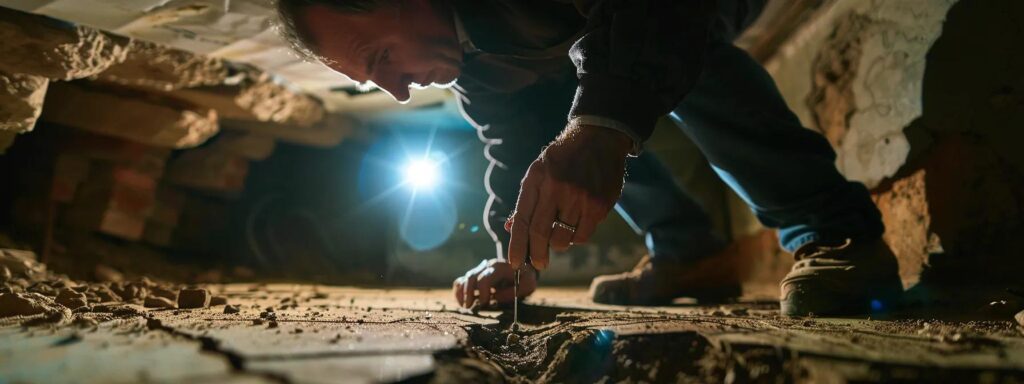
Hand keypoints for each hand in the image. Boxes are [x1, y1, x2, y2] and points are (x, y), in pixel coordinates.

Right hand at [453, 259, 536, 308]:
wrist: (523, 270)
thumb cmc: (525, 278)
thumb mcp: (528, 284)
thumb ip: (514, 291)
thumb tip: (495, 297)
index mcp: (499, 267)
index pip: (485, 277)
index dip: (482, 292)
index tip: (485, 303)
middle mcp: (487, 267)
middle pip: (471, 277)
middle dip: (468, 293)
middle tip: (469, 307)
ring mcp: (479, 271)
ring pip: (464, 279)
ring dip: (462, 294)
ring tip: (466, 307)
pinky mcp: (475, 277)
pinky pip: (460, 282)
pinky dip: (458, 292)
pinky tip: (463, 303)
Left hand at [505, 123, 630, 269]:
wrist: (599, 139)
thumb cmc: (563, 159)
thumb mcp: (538, 172)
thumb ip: (526, 201)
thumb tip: (511, 229)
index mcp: (537, 179)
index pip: (522, 220)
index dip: (517, 245)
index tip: (514, 262)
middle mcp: (556, 189)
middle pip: (540, 233)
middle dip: (535, 254)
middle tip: (537, 264)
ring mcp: (579, 198)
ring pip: (562, 239)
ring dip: (557, 244)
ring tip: (557, 238)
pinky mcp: (598, 206)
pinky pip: (582, 236)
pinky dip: (575, 238)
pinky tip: (574, 229)